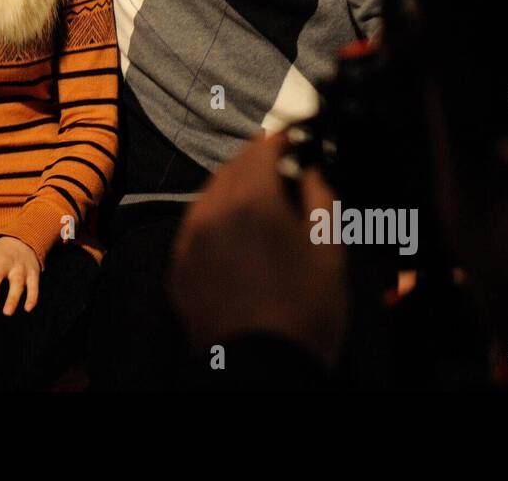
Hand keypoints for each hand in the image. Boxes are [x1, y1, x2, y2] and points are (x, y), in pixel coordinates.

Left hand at [169, 129, 348, 367]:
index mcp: (251, 200)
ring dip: (230, 188)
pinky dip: (212, 219)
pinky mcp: (177, 267)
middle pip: (229, 169)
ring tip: (254, 199)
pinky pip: (194, 227)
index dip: (278, 140)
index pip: (260, 149)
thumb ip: (320, 198)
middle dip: (253, 161)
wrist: (262, 368)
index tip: (291, 139)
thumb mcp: (329, 249)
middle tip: (275, 167)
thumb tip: (310, 170)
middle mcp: (211, 211)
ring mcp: (188, 240)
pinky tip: (230, 233)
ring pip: (206, 196)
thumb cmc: (306, 307)